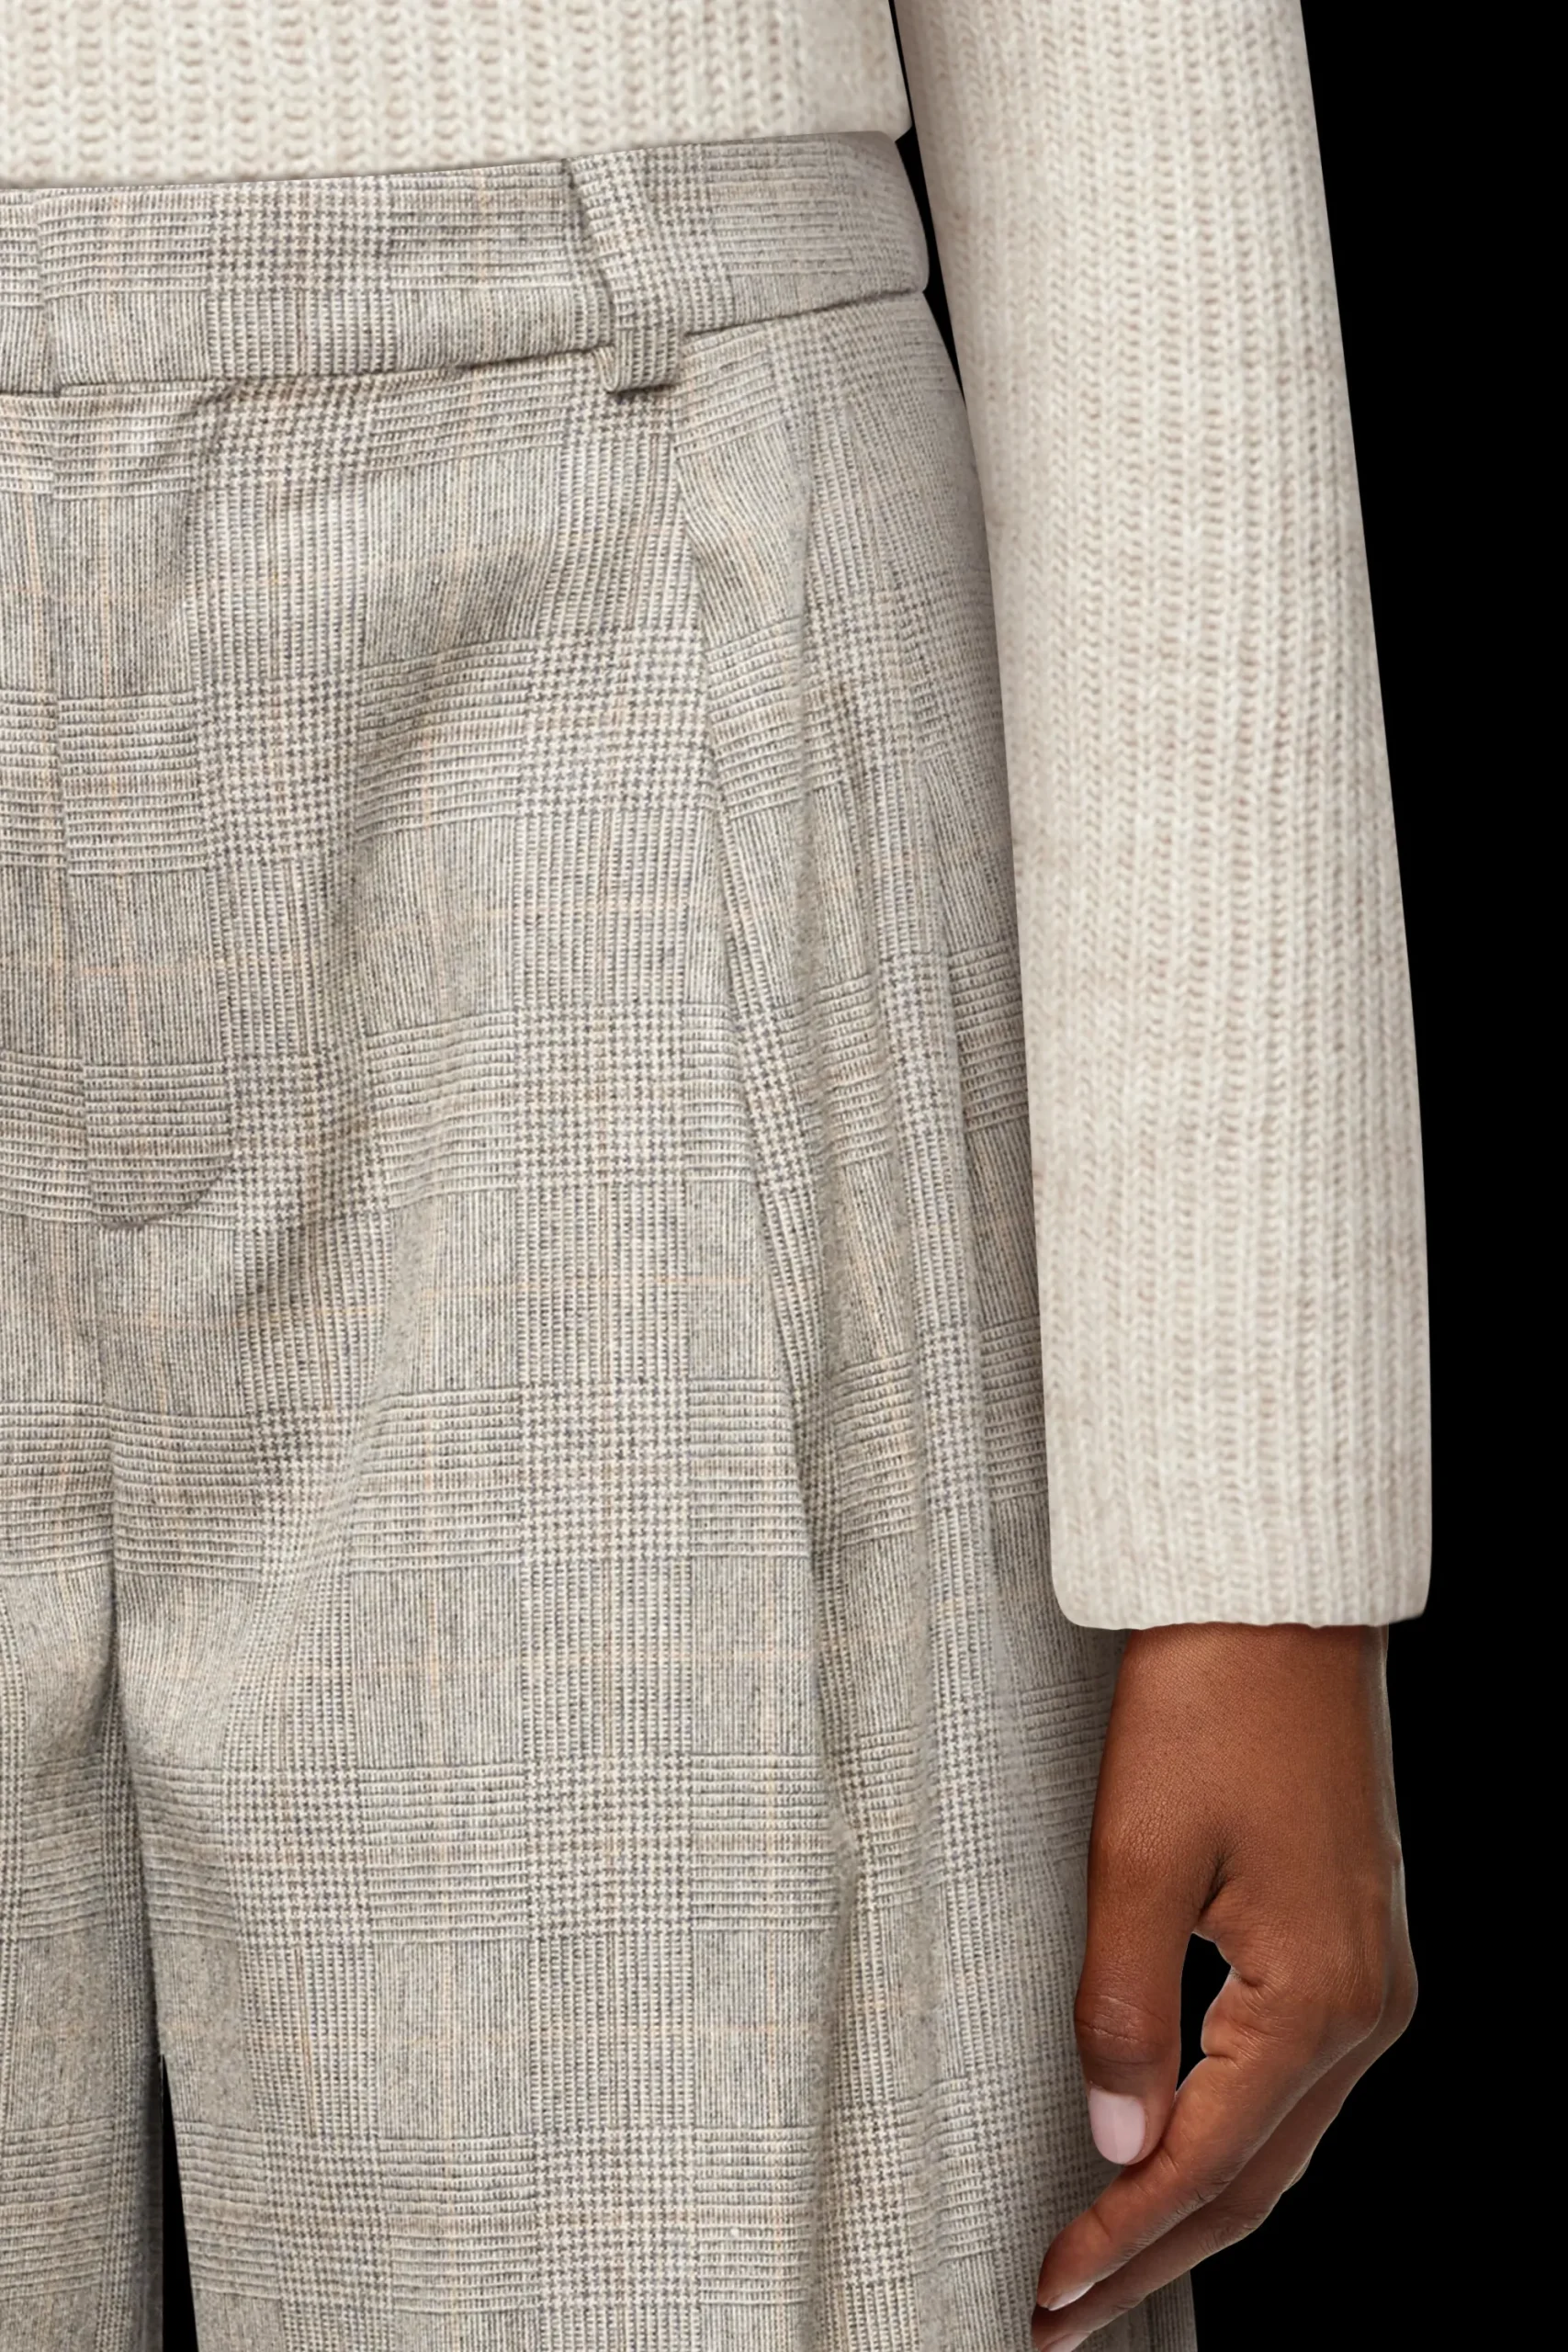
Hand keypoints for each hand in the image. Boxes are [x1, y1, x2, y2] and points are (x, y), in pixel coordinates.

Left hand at [1031, 1622, 1415, 2344]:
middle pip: (1256, 2177)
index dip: (1120, 2240)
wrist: (1276, 1603)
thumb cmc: (1207, 1708)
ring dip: (1193, 2206)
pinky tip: (1173, 2155)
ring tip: (1104, 2266)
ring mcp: (1371, 1979)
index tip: (1043, 2294)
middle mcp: (1367, 2009)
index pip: (1206, 2163)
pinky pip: (1291, 2081)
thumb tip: (1112, 2139)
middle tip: (1060, 2317)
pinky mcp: (1350, 1943)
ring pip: (1279, 2138)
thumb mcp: (1138, 1858)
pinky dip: (1228, 2139)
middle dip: (1157, 2255)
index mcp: (1319, 2000)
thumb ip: (1122, 2008)